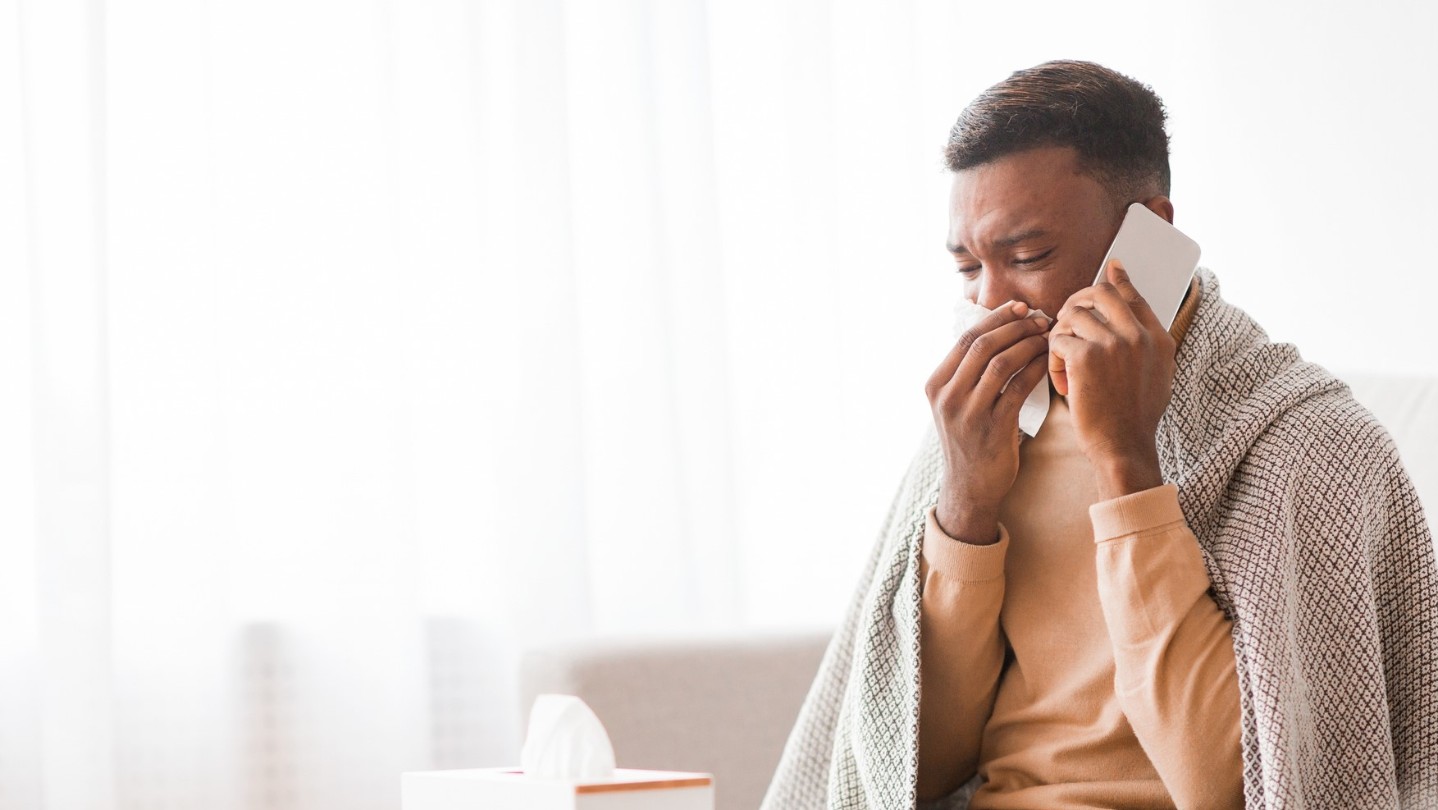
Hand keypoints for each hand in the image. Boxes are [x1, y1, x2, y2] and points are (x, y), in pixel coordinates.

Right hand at [925, 301, 1051, 543]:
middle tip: (1040, 319)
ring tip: (1047, 337)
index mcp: (935, 384)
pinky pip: (1019, 387)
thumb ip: (966, 373)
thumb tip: (996, 329)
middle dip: (1016, 326)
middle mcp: (947, 397)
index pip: (966, 338)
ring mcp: (968, 413)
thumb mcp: (955, 404)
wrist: (970, 487)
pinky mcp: (993, 428)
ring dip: (1028, 344)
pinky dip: (1036, 369)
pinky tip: (1049, 362)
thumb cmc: (969, 440)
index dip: (996, 318)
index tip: (1020, 307)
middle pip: (983, 345)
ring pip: (1001, 363)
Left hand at [1047, 259, 1173, 498]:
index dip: (1119, 278)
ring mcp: (1114, 343)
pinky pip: (1058, 338)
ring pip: (1072, 314)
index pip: (1134, 295)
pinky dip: (1053, 360)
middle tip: (1064, 323)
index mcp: (1158, 338)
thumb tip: (1137, 320)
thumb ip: (1147, 345)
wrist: (1124, 447)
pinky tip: (1062, 382)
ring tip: (1063, 364)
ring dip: (1060, 337)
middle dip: (1076, 302)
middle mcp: (1139, 335)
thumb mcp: (1156, 376)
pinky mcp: (1087, 356)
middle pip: (1100, 292)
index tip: (1112, 266)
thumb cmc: (1133, 418)